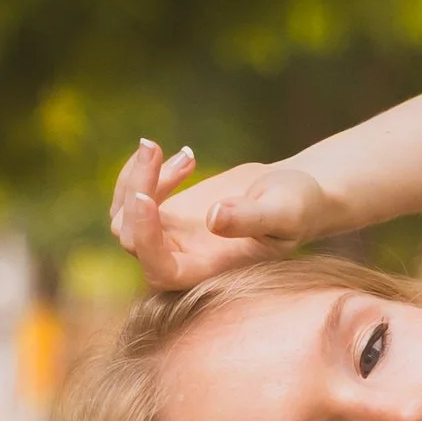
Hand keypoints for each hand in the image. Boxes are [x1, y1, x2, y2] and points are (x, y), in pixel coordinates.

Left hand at [108, 139, 328, 291]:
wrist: (294, 193)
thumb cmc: (299, 207)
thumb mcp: (283, 210)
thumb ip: (252, 218)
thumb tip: (214, 217)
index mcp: (207, 272)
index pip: (159, 269)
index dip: (145, 238)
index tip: (146, 197)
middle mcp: (182, 261)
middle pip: (130, 238)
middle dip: (137, 189)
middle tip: (156, 148)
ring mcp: (168, 238)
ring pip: (122, 218)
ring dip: (137, 177)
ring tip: (187, 155)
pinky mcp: (164, 215)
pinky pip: (131, 198)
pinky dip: (145, 171)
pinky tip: (187, 156)